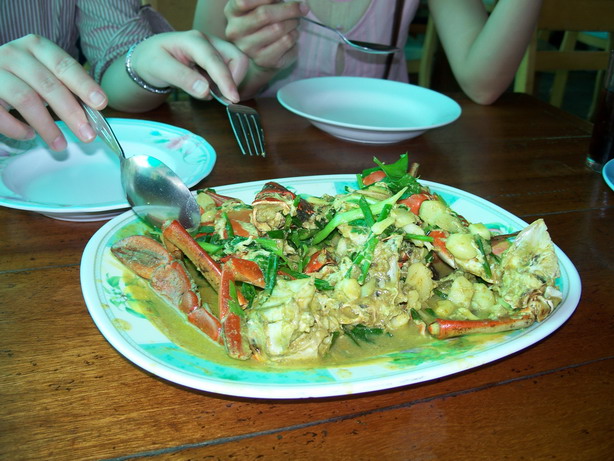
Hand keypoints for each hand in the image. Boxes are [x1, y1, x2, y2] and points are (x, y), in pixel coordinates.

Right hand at [0, 34, 106, 150]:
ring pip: (26, 99)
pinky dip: (17, 128)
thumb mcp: (45, 73)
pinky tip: (29, 135)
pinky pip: (0, 114)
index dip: (84, 85)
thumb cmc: (23, 76)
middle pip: (48, 85)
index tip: (101, 103)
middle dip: (71, 113)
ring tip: (61, 145)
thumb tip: (95, 113)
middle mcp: (14, 54)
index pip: (64, 65)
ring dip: (47, 126)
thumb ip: (67, 87)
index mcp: (36, 46)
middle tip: (88, 135)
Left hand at [127, 31, 248, 102]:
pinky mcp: (217, 60)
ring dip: (230, 83)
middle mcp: (208, 42)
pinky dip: (225, 84)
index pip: (215, 60)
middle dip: (234, 79)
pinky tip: (210, 89)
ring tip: (212, 94)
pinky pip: (230, 72)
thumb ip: (182, 78)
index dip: (226, 80)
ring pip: (237, 65)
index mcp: (193, 40)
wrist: (149, 57)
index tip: (233, 99)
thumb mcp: (160, 69)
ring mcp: (214, 50)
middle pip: (237, 58)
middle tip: (222, 98)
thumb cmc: (152, 60)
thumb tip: (205, 91)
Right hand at [224, 0, 307, 69]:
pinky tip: (291, 34)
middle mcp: (235, 31)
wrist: (263, 50)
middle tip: (300, 8)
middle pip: (264, 14)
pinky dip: (294, 35)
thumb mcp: (261, 4)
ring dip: (293, 22)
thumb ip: (271, 0)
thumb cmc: (264, 21)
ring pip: (278, 28)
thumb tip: (295, 2)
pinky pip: (286, 41)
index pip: (243, 1)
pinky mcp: (263, 60)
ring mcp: (248, 48)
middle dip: (288, 8)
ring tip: (294, 22)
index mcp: (232, 12)